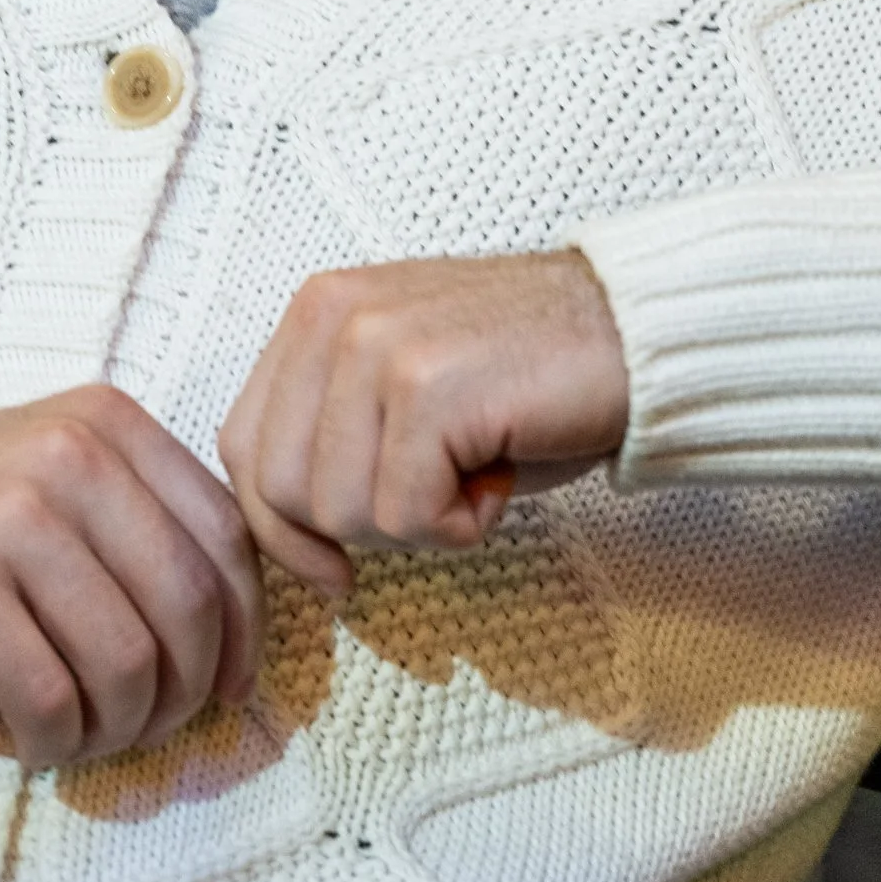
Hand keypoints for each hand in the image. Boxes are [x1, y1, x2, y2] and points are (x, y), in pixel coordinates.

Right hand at [0, 385, 262, 768]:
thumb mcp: (71, 479)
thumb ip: (154, 526)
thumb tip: (240, 645)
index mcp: (111, 423)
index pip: (223, 537)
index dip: (245, 628)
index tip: (234, 685)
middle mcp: (69, 457)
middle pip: (185, 606)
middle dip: (186, 691)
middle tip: (154, 726)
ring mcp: (11, 518)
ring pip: (124, 661)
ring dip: (119, 728)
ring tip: (90, 737)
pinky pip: (48, 696)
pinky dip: (56, 741)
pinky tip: (37, 740)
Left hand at [218, 250, 630, 595]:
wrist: (637, 333)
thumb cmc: (528, 378)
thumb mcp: (402, 392)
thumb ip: (334, 434)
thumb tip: (285, 538)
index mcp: (316, 312)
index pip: (243, 447)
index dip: (280, 529)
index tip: (333, 569)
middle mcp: (332, 316)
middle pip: (280, 492)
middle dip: (359, 528)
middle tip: (440, 494)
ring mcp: (376, 346)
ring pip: (340, 511)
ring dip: (419, 524)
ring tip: (477, 470)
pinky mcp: (427, 387)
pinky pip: (406, 514)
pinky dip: (461, 524)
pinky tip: (502, 472)